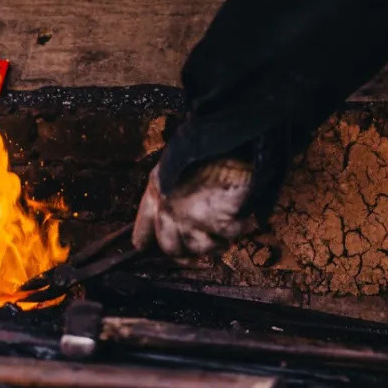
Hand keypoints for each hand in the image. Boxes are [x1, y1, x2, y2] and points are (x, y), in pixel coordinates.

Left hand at [131, 157, 254, 256]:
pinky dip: (241, 227)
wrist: (228, 138)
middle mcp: (169, 211)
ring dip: (215, 242)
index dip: (148, 242)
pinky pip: (229, 236)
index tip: (151, 248)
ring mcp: (193, 219)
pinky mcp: (219, 222)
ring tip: (225, 228)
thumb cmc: (203, 145)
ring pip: (201, 248)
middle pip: (170, 248)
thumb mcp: (173, 162)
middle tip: (202, 242)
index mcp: (155, 193)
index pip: (142, 233)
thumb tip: (172, 215)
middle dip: (186, 249)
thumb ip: (167, 189)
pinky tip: (246, 218)